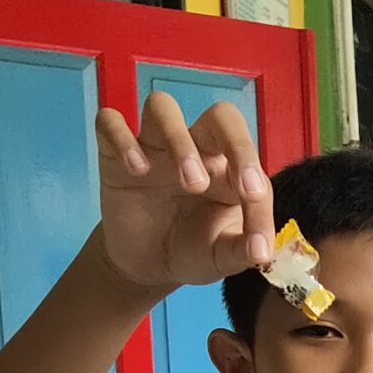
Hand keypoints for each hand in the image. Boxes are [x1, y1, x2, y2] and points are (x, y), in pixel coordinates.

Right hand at [92, 91, 275, 292]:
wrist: (148, 265)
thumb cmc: (192, 249)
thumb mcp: (221, 257)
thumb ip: (242, 250)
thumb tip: (262, 253)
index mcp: (228, 168)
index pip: (251, 160)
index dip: (260, 195)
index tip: (258, 238)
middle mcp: (196, 148)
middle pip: (221, 115)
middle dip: (235, 142)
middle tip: (238, 186)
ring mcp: (154, 146)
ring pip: (162, 107)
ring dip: (178, 138)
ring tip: (189, 182)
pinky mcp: (115, 154)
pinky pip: (110, 123)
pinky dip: (121, 139)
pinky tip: (136, 170)